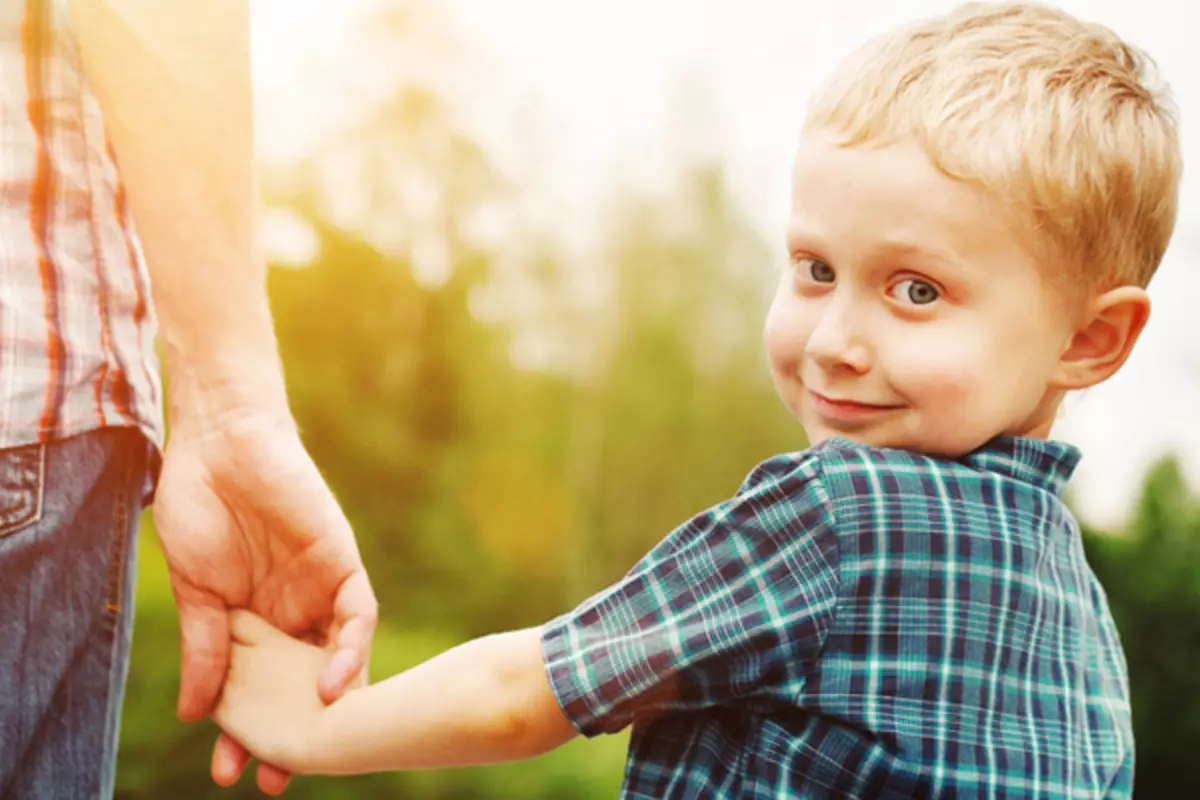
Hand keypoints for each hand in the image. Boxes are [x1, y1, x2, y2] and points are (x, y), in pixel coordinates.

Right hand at [153, 409, 377, 794]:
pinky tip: (334, 684)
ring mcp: (320, 590)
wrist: (219, 444)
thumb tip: (196, 713)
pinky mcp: (342, 563)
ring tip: (311, 746)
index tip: (233, 770)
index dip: (251, 729)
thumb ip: (205, 648)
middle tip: (277, 778)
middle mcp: (295, 613)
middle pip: (305, 683)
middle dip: (296, 729)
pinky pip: (358, 613)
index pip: (263, 688)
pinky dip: (350, 649)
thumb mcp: (197, 592)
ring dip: (331, 703)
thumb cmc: (200, 509)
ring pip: (338, 658)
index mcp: (257, 622)